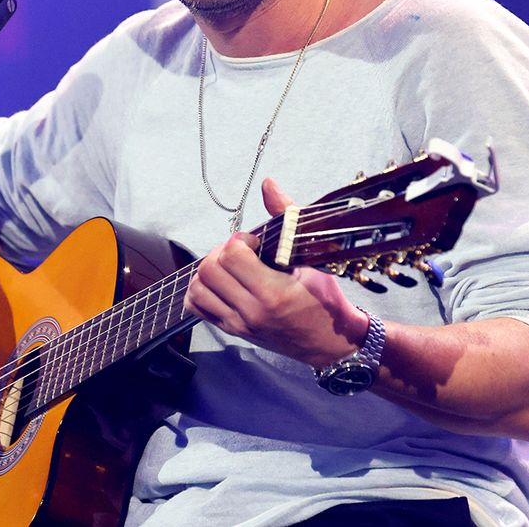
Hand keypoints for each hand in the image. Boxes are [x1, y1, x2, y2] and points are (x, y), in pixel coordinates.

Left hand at [183, 178, 369, 367]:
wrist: (331, 344)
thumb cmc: (326, 302)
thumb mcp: (313, 258)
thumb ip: (287, 218)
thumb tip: (268, 185)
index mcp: (273, 293)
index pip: (231, 256)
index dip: (239, 240)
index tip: (254, 242)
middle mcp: (251, 311)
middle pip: (209, 270)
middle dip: (221, 252)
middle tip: (240, 252)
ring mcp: (239, 324)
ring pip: (197, 289)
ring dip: (209, 271)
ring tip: (231, 267)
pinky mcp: (233, 331)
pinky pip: (198, 308)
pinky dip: (202, 290)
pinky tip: (222, 283)